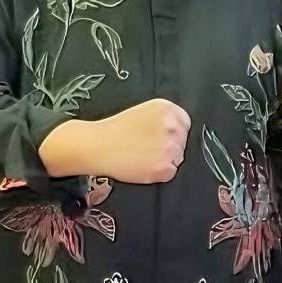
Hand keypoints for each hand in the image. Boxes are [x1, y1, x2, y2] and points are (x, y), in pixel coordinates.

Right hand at [39, 98, 190, 183]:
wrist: (96, 145)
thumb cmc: (116, 129)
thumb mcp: (145, 110)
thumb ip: (166, 118)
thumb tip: (179, 129)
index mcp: (168, 109)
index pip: (185, 124)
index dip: (172, 132)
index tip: (160, 137)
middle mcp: (172, 127)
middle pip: (182, 141)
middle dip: (169, 146)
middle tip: (147, 146)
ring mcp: (170, 148)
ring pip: (177, 157)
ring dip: (164, 159)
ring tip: (142, 154)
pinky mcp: (164, 167)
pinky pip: (170, 173)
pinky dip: (158, 173)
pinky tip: (142, 164)